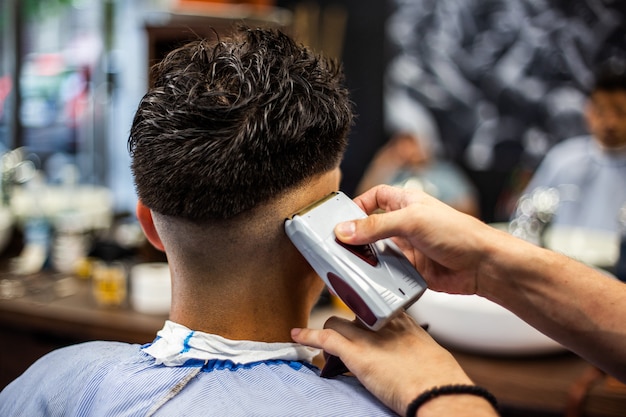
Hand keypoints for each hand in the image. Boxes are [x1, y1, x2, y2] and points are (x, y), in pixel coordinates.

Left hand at [291, 313, 474, 415]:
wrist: (438, 390)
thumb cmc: (439, 377)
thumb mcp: (428, 352)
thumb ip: (411, 347)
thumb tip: (406, 357)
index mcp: (403, 321)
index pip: (374, 306)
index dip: (363, 313)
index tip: (357, 318)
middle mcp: (383, 323)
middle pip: (353, 312)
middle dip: (346, 325)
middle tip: (345, 341)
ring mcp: (368, 336)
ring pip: (335, 323)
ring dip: (327, 334)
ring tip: (328, 350)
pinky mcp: (356, 353)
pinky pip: (325, 339)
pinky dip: (308, 336)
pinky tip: (298, 336)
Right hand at [335, 185, 502, 294]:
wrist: (483, 266)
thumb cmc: (459, 233)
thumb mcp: (412, 221)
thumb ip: (376, 226)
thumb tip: (345, 230)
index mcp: (406, 203)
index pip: (375, 197)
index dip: (359, 203)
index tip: (342, 217)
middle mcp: (405, 225)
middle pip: (371, 227)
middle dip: (356, 236)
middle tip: (337, 245)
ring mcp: (408, 248)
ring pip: (376, 252)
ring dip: (365, 258)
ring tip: (348, 263)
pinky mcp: (411, 270)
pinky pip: (386, 272)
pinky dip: (377, 276)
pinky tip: (370, 278)